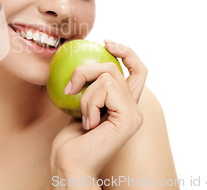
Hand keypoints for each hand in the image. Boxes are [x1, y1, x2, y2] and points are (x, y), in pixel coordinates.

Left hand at [50, 40, 147, 181]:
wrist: (70, 164)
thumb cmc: (70, 140)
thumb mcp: (77, 104)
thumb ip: (88, 87)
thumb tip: (81, 59)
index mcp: (124, 105)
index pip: (137, 70)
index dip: (126, 52)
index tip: (106, 42)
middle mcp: (134, 108)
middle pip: (114, 67)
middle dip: (86, 71)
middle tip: (70, 89)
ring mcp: (134, 114)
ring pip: (107, 75)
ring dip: (84, 93)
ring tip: (82, 116)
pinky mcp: (130, 117)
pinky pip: (105, 88)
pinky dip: (88, 101)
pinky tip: (87, 124)